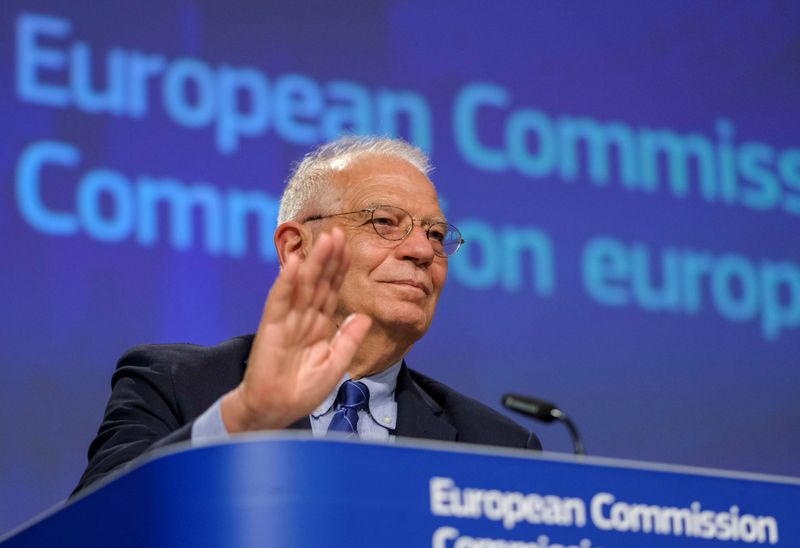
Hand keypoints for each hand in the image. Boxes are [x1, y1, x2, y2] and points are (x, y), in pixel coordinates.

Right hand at [221, 228, 371, 431]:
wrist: (274, 411)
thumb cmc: (301, 391)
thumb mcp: (334, 365)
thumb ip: (347, 340)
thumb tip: (364, 316)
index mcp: (319, 326)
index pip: (331, 290)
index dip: (340, 269)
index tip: (350, 247)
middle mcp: (303, 318)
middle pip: (319, 281)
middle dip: (329, 257)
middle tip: (340, 231)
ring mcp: (286, 320)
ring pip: (302, 285)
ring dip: (312, 261)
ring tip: (325, 239)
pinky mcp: (270, 328)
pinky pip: (279, 301)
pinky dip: (285, 282)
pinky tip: (292, 264)